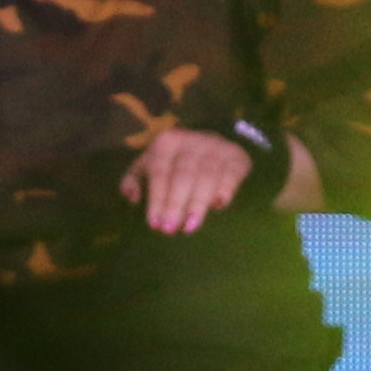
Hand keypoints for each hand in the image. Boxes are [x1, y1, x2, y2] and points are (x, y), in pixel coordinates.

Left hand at [124, 129, 258, 235]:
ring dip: (197, 203)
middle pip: (183, 175)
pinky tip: (218, 207)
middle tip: (170, 229)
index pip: (160, 172)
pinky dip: (225, 190)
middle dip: (175, 204)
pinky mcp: (237, 156)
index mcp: (167, 142)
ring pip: (206, 176)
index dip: (157, 199)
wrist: (211, 145)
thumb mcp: (149, 165)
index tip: (154, 224)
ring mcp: (217, 147)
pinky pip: (231, 174)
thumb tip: (133, 198)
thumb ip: (133, 180)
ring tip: (190, 227)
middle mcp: (192, 140)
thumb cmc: (174, 162)